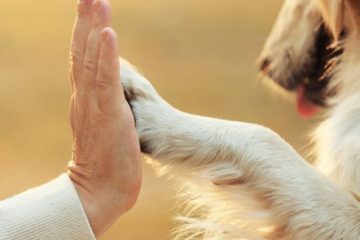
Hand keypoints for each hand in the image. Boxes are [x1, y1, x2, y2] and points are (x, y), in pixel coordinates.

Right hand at [67, 0, 141, 236]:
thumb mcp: (106, 126)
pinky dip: (106, 56)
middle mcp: (85, 97)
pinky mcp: (108, 115)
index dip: (86, 33)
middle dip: (86, 21)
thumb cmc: (106, 161)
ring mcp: (95, 105)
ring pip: (92, 60)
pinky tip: (107, 34)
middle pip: (83, 52)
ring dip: (94, 29)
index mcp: (86, 99)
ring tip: (96, 1)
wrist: (101, 190)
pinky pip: (106, 81)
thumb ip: (105, 106)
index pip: (83, 59)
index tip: (90, 8)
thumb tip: (112, 92)